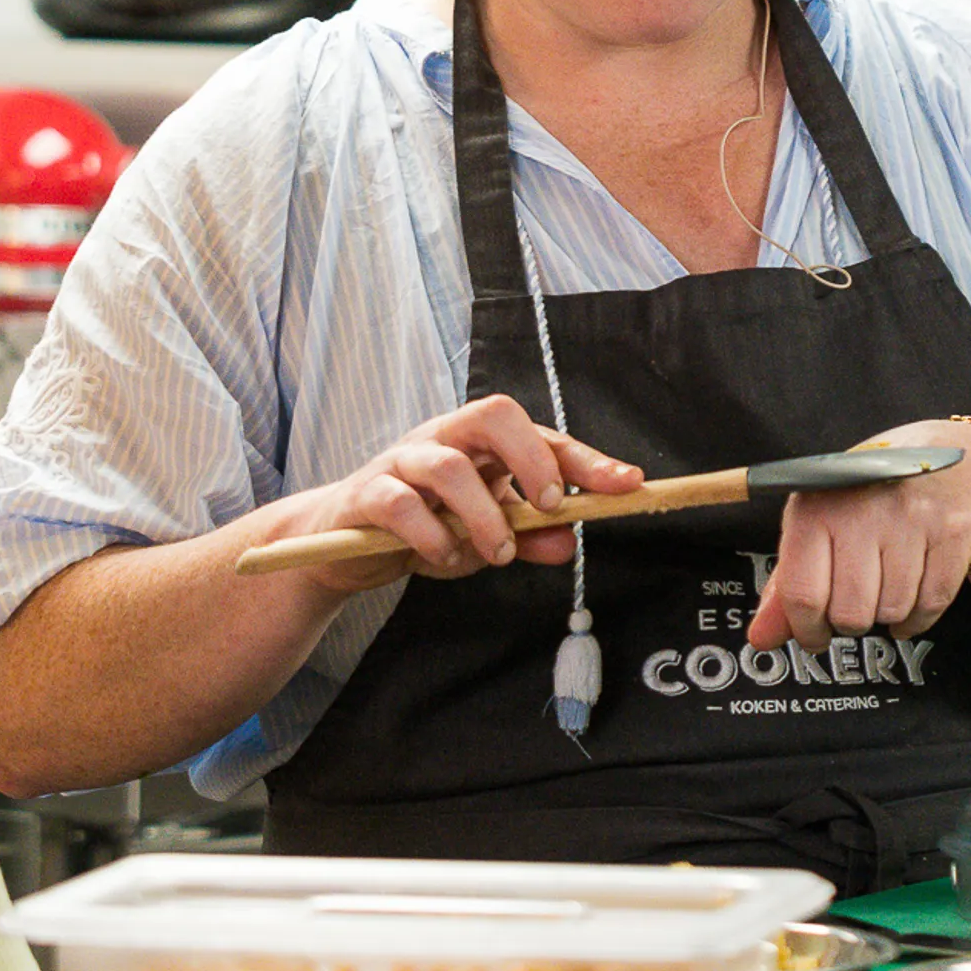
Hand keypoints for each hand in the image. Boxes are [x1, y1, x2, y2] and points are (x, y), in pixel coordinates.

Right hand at [273, 394, 638, 595]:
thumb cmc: (423, 529)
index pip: (540, 435)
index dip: (585, 459)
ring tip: (495, 553)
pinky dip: (430, 534)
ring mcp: (403, 461)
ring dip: (483, 516)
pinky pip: (400, 504)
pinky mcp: (367, 494)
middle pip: (494, 414)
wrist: (343, 545)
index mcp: (481, 444)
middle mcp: (445, 438)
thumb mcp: (484, 538)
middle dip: (532, 459)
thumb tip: (569, 542)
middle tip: (548, 508)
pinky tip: (443, 556)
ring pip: (448, 464)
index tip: (626, 482)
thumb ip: (526, 538)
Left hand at [746, 419, 970, 652]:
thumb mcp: (820, 525)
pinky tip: (911, 601)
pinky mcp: (954, 531)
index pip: (801, 593)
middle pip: (850, 613)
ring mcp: (913, 518)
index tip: (814, 634)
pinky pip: (931, 605)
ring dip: (888, 615)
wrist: (951, 459)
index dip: (806, 629)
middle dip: (851, 622)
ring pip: (892, 612)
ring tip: (886, 589)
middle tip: (856, 604)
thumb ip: (787, 584)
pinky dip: (918, 617)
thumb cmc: (870, 499)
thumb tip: (760, 639)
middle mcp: (863, 509)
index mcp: (817, 506)